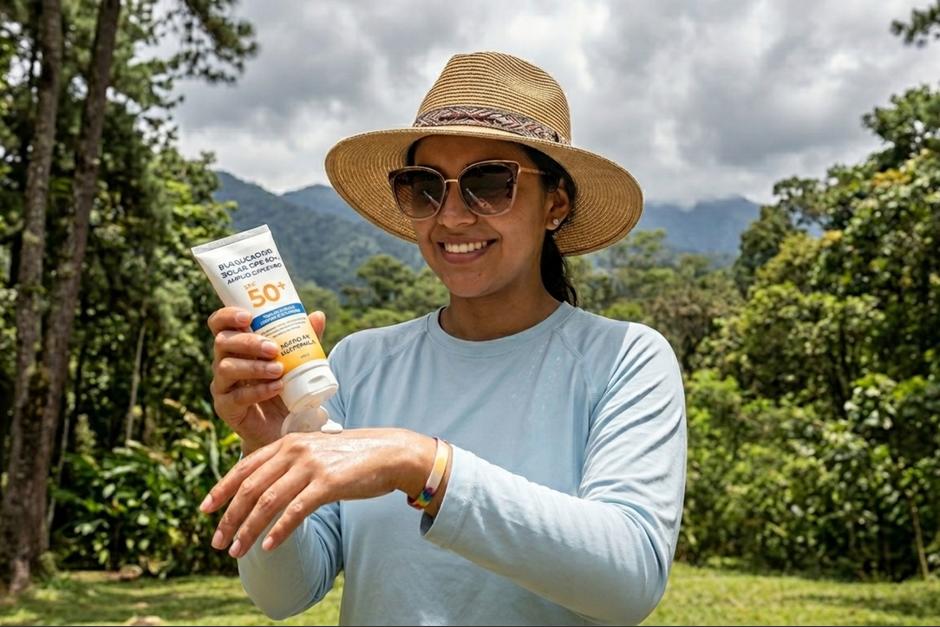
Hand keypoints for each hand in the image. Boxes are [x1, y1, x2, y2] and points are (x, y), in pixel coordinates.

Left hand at [199, 428, 436, 557]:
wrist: (389, 453)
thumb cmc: (350, 457)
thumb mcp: (314, 452)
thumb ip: (288, 464)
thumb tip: (262, 486)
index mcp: (287, 442)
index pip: (244, 467)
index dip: (221, 489)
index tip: (205, 509)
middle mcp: (295, 451)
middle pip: (250, 488)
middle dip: (229, 517)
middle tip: (217, 541)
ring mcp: (311, 466)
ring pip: (268, 502)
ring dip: (248, 530)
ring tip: (236, 551)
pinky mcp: (328, 483)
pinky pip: (296, 511)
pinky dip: (279, 531)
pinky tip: (269, 547)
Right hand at [207, 306, 326, 452]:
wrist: (284, 425)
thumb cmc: (286, 386)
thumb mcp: (297, 361)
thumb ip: (304, 339)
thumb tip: (318, 316)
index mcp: (237, 345)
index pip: (220, 324)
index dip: (228, 315)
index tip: (248, 316)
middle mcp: (224, 361)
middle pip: (222, 342)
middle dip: (248, 342)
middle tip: (273, 348)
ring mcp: (222, 385)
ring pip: (226, 368)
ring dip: (254, 367)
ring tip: (279, 370)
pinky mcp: (226, 407)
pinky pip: (236, 396)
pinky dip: (258, 391)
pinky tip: (277, 388)